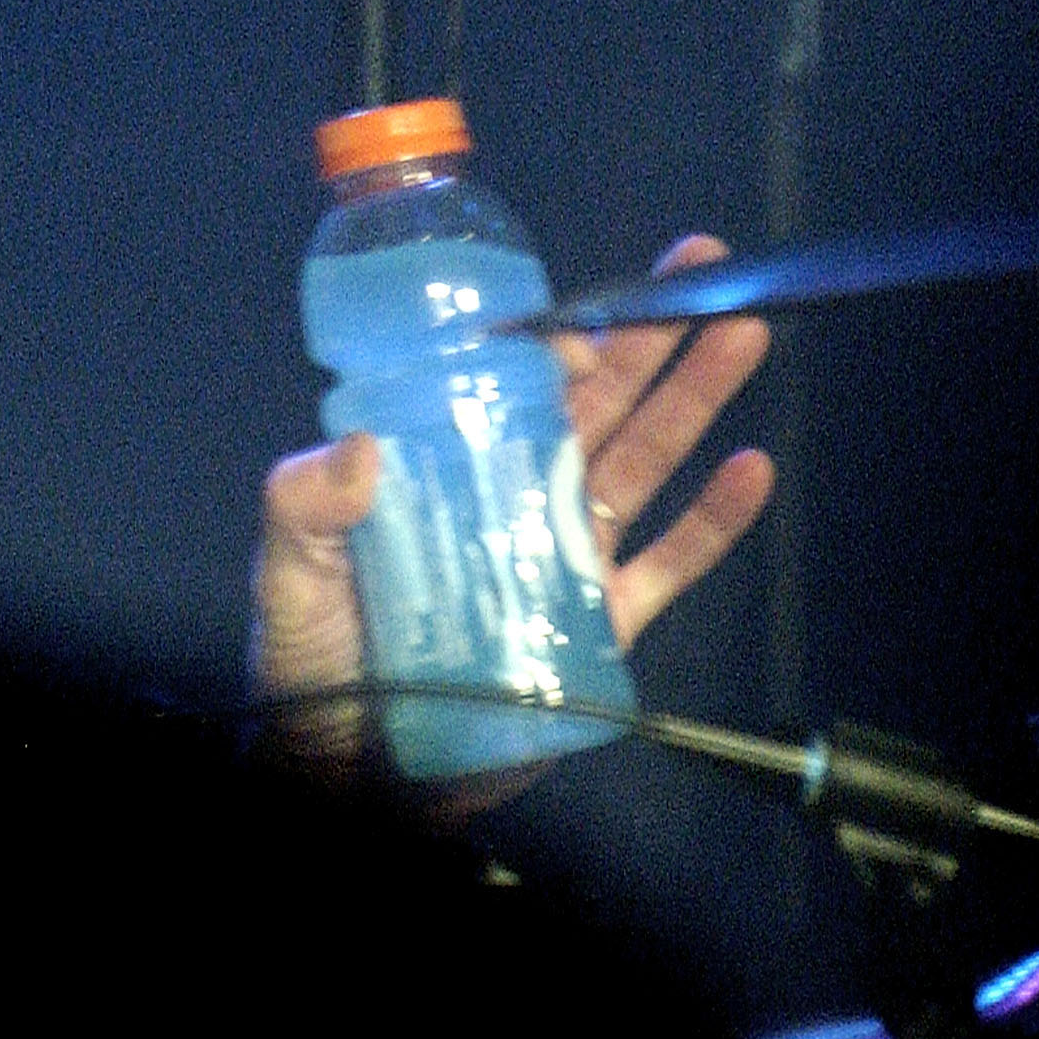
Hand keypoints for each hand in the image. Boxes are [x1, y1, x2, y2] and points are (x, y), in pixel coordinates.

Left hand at [252, 235, 775, 755]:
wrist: (352, 767)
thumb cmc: (313, 658)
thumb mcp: (288, 569)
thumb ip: (305, 502)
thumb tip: (359, 447)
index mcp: (441, 464)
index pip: (504, 382)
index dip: (549, 341)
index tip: (579, 323)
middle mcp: (506, 492)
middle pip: (592, 401)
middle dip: (647, 334)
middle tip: (703, 271)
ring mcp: (559, 554)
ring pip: (642, 460)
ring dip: (694, 398)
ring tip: (742, 335)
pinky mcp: (596, 625)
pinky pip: (666, 564)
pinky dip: (712, 520)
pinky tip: (749, 470)